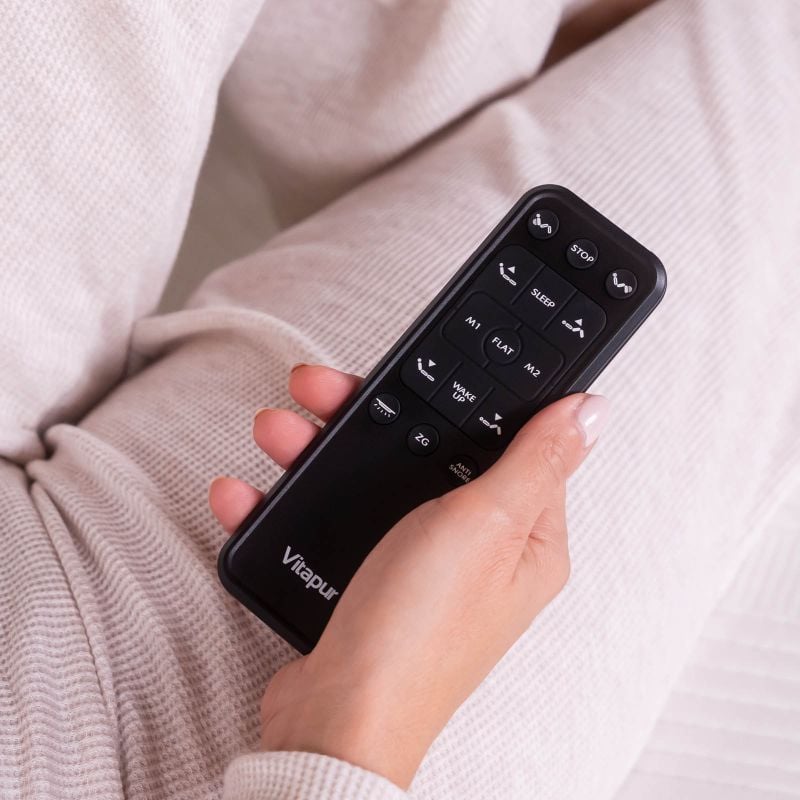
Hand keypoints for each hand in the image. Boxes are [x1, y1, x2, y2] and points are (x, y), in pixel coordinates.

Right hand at [210, 364, 608, 788]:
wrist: (337, 717)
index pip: (510, 442)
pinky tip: (254, 491)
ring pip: (373, 477)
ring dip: (317, 449)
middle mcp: (477, 548)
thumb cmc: (419, 632)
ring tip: (280, 434)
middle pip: (429, 450)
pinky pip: (332, 519)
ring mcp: (418, 562)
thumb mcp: (488, 524)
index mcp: (525, 536)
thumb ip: (535, 459)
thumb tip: (590, 412)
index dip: (469, 400)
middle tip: (324, 393)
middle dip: (372, 417)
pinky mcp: (369, 577)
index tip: (427, 369)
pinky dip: (290, 501)